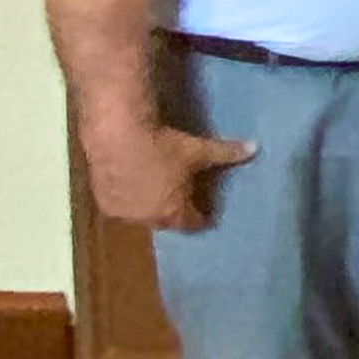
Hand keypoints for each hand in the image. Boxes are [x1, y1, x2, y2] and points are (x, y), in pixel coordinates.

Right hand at [80, 112, 251, 233]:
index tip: (206, 214)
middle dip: (174, 212)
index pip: (193, 224)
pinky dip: (127, 198)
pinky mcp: (103, 202)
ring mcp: (123, 213)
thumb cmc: (163, 146)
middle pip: (166, 221)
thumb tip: (255, 147)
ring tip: (153, 190)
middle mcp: (148, 219)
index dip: (201, 218)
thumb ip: (226, 153)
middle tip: (179, 199)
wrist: (116, 135)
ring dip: (148, 206)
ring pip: (140, 215)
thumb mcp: (198, 150)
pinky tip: (130, 184)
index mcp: (174, 213)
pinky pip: (120, 205)